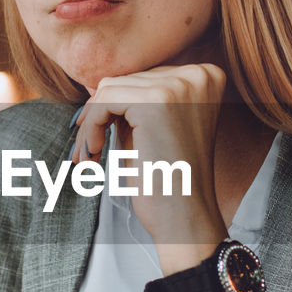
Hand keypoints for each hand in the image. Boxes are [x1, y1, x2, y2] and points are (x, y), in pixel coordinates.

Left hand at [71, 63, 227, 253]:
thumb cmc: (167, 178)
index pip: (142, 78)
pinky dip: (91, 128)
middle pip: (125, 81)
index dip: (113, 106)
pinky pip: (104, 101)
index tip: (95, 133)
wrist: (184, 216)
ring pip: (109, 90)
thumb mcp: (153, 128)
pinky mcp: (157, 101)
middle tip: (86, 150)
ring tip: (88, 155)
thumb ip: (135, 100)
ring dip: (91, 124)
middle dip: (99, 116)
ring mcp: (179, 85)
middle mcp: (198, 74)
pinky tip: (94, 154)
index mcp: (205, 77)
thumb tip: (95, 87)